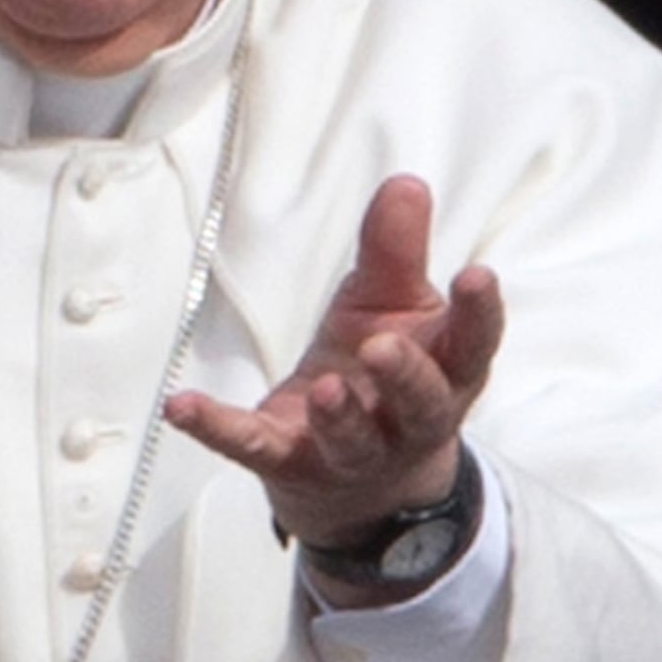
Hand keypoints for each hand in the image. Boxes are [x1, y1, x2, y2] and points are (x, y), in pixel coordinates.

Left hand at [164, 175, 501, 564]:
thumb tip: (405, 183)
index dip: (480, 313)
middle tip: (380, 345)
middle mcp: (407, 420)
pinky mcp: (288, 463)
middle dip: (403, 376)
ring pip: (350, 439)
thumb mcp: (392, 307)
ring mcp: (350, 451)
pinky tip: (181, 407)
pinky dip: (215, 428)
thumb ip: (396, 253)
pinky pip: (251, 447)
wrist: (359, 477)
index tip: (476, 274)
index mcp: (445, 372)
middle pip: (419, 402)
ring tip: (324, 388)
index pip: (473, 344)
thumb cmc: (383, 372)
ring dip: (336, 416)